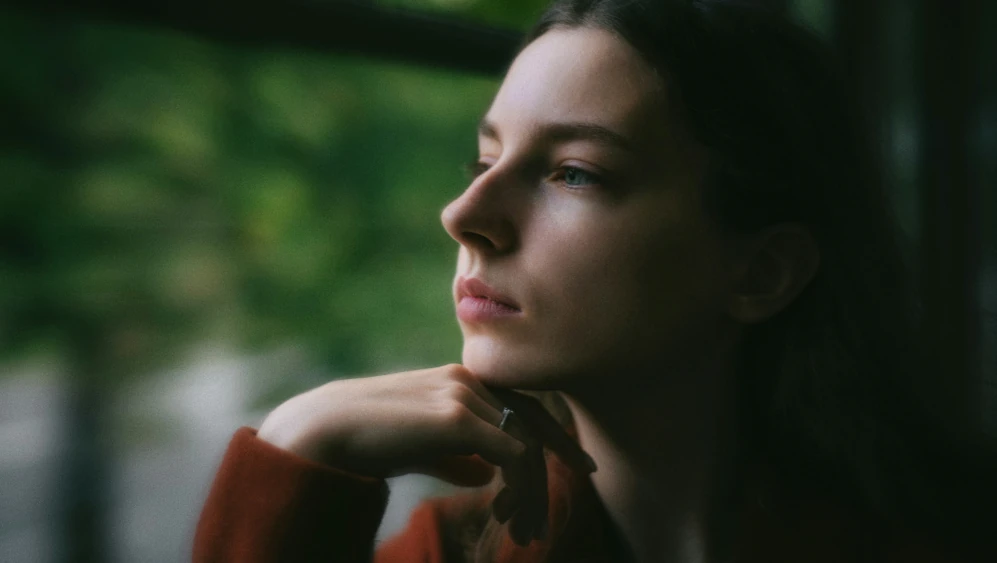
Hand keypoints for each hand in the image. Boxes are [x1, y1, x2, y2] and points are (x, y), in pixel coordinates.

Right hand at [256, 364, 595, 544]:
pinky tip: (501, 513)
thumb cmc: (365, 440)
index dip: (557, 438)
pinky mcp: (458, 416)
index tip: (582, 466)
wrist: (320, 432)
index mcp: (462, 380)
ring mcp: (465, 393)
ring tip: (521, 532)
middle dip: (545, 478)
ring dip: (530, 494)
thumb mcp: (419, 448)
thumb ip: (454, 455)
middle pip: (533, 427)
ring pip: (527, 445)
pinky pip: (514, 455)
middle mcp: (470, 379)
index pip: (527, 407)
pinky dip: (519, 489)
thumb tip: (485, 475)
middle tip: (538, 528)